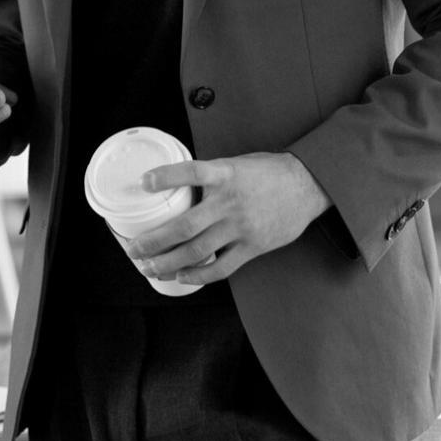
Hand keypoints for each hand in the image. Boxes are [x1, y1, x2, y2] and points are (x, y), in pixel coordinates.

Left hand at [122, 152, 331, 285]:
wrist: (307, 185)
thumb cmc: (267, 173)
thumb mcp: (235, 163)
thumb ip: (210, 176)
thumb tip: (176, 185)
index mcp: (224, 174)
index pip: (191, 172)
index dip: (166, 177)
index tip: (143, 183)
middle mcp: (229, 202)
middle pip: (184, 227)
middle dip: (153, 241)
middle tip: (133, 249)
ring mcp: (240, 227)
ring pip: (198, 252)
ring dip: (169, 263)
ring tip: (149, 268)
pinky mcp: (253, 246)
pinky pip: (222, 267)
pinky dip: (199, 275)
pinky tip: (182, 277)